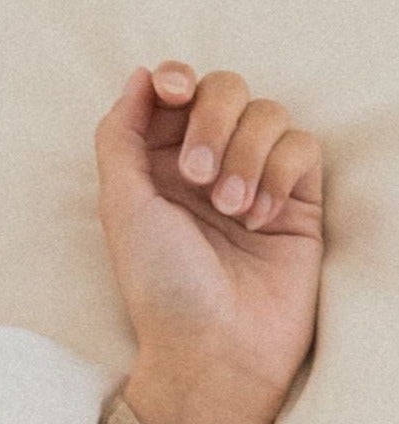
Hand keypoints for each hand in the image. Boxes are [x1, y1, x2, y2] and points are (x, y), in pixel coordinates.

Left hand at [96, 60, 325, 423]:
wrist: (216, 347)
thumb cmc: (162, 287)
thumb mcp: (122, 208)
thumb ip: (121, 136)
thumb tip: (140, 75)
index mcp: (158, 167)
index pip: (176, 93)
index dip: (177, 80)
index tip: (172, 91)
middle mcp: (206, 166)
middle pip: (225, 89)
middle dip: (212, 120)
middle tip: (197, 177)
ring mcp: (255, 178)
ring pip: (267, 111)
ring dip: (246, 154)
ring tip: (231, 210)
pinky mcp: (299, 196)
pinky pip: (302, 144)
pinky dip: (281, 173)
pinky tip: (263, 217)